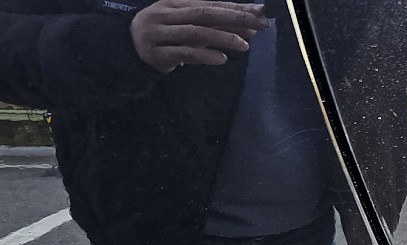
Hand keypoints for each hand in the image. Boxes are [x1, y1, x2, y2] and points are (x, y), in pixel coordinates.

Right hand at [130, 0, 270, 73]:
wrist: (128, 49)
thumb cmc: (166, 36)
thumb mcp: (187, 26)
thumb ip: (215, 26)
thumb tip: (249, 28)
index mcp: (176, 3)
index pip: (211, 4)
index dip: (236, 8)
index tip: (260, 13)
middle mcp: (167, 14)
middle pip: (205, 14)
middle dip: (235, 18)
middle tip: (259, 24)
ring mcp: (161, 33)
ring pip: (196, 33)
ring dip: (223, 38)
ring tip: (244, 45)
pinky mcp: (158, 53)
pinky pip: (185, 53)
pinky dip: (204, 55)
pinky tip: (221, 59)